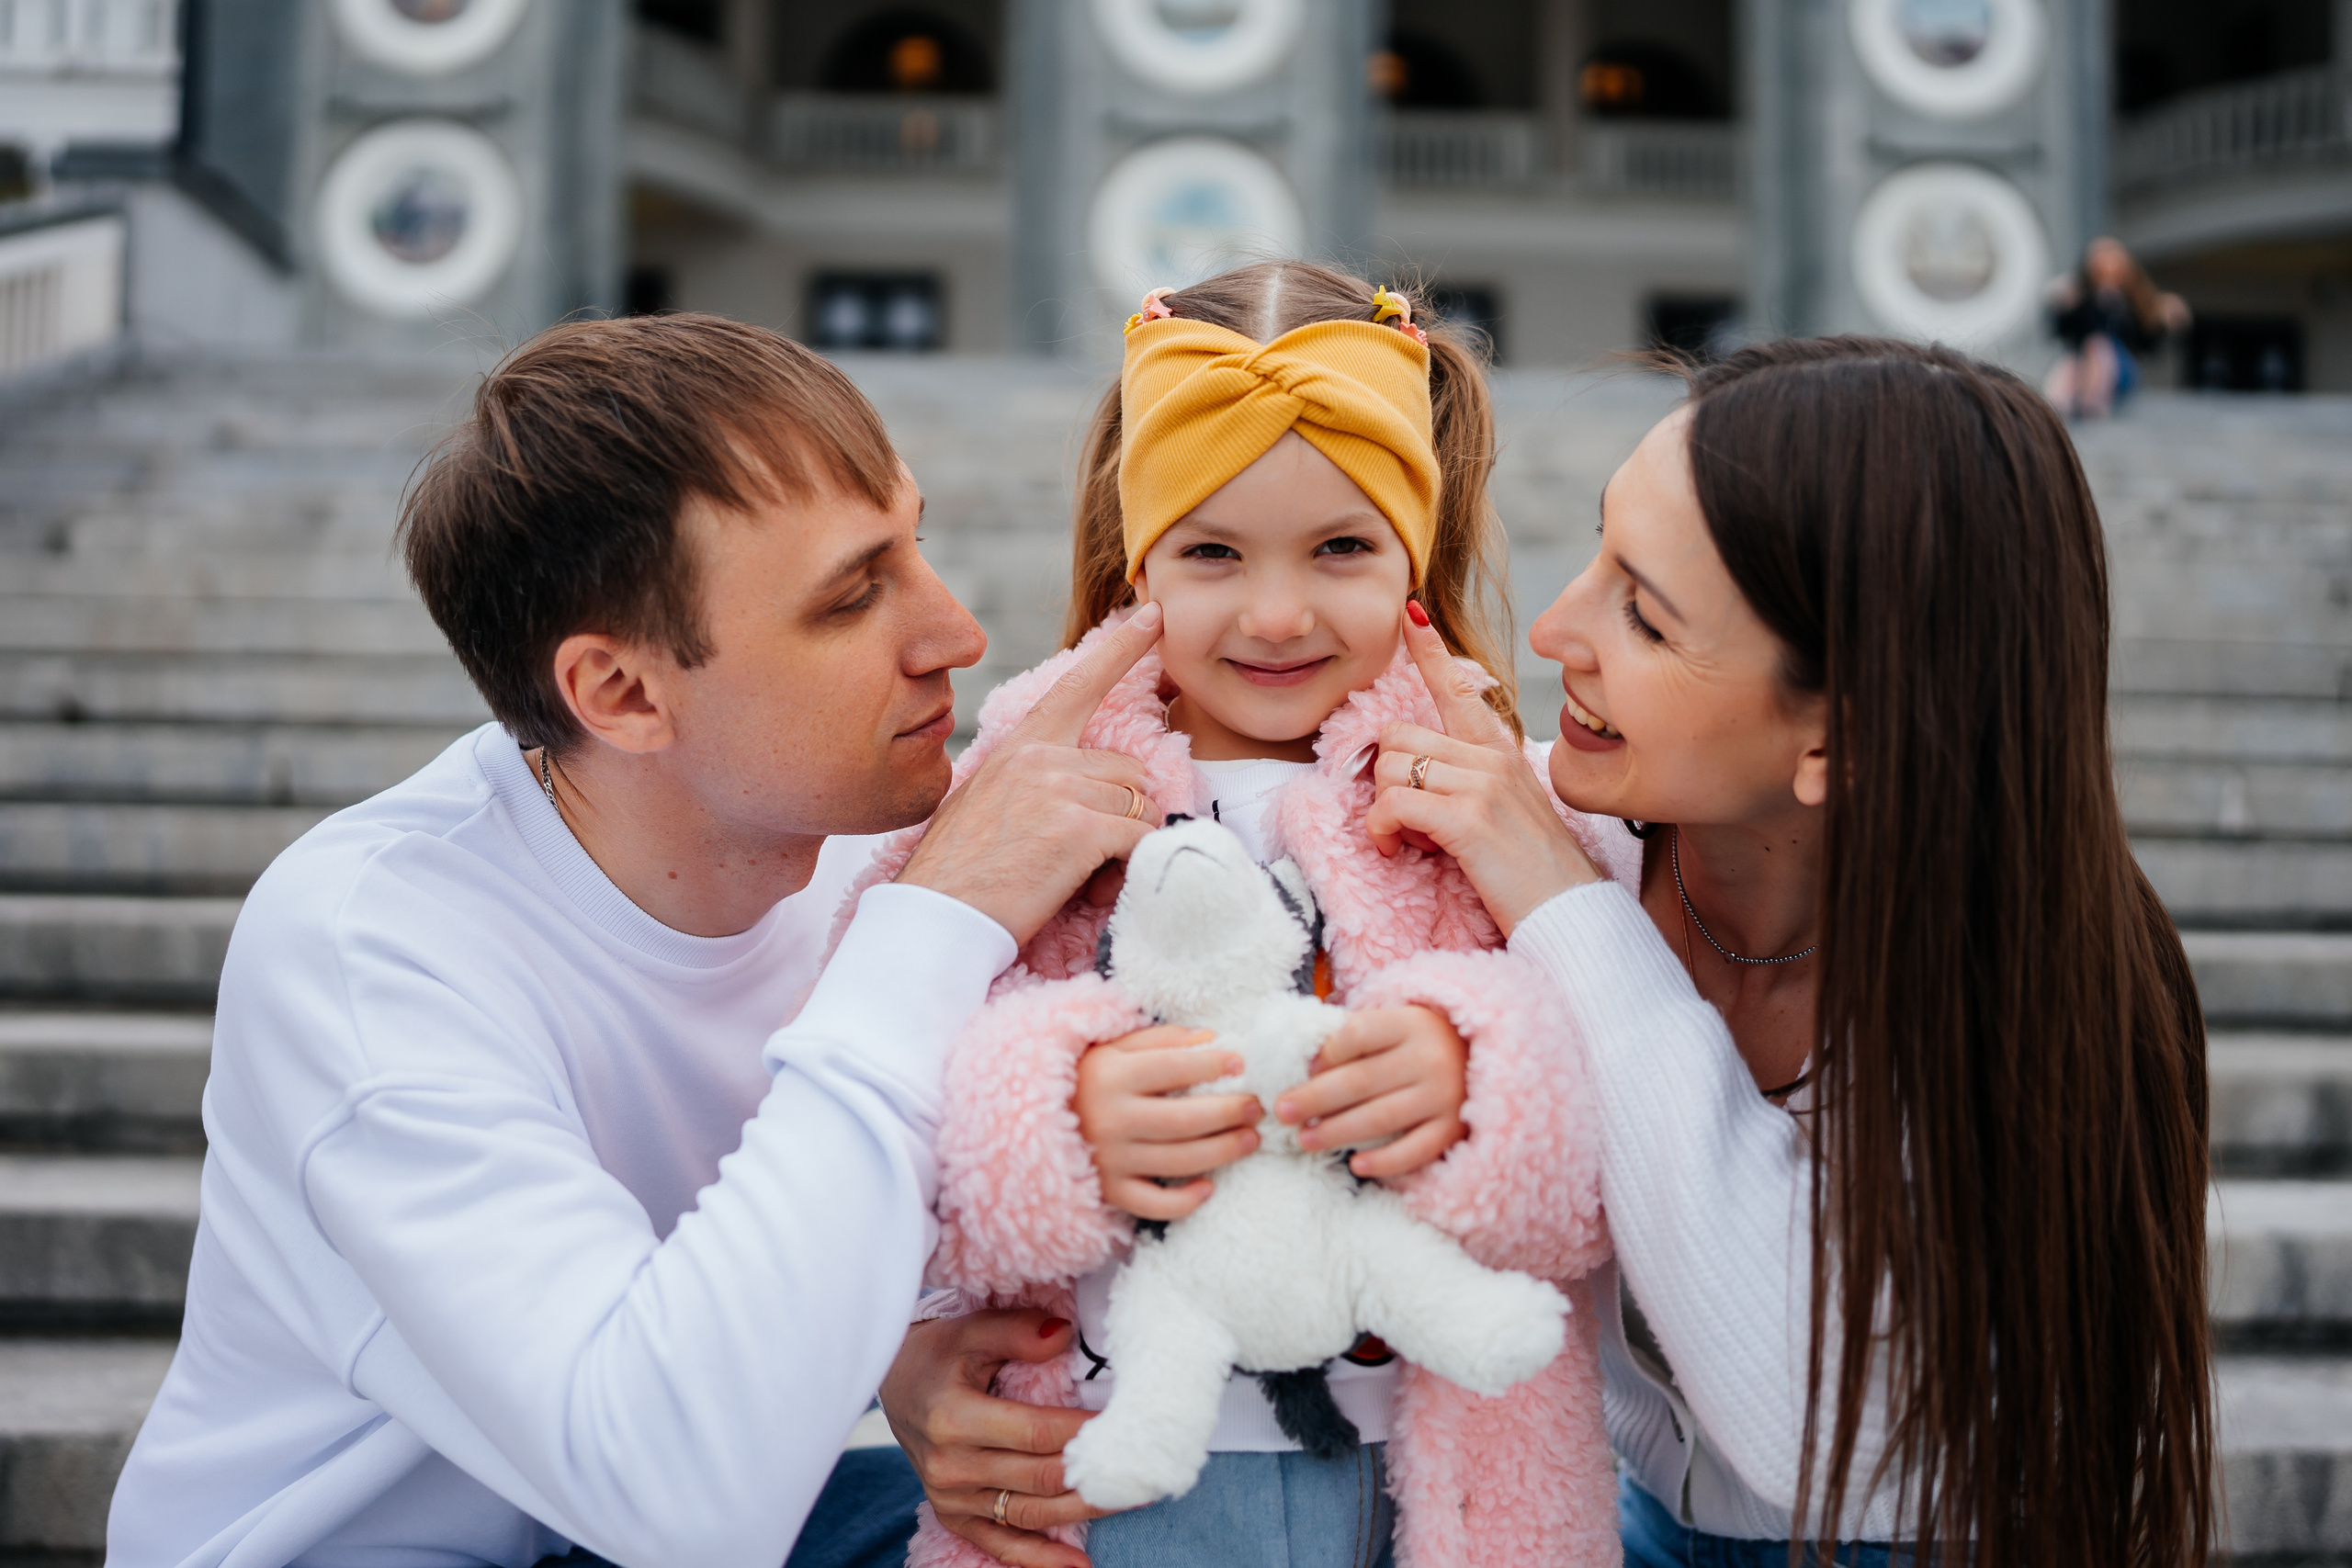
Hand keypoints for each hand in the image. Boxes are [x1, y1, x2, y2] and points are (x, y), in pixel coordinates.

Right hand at [880, 1309, 1107, 1567]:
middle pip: (1040, 1478)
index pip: (1037, 1432)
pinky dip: (1041, 1559)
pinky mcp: (953, 1514)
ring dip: (1085, 1511)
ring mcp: (951, 1496)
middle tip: (1145, 1467)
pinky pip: (1000, 1544)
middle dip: (1097, 1475)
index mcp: (953, 1418)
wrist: (894, 1382)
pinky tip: (1079, 1564)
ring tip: (1132, 1500)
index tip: (1129, 1425)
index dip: (1086, 1432)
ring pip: (1031, 1513)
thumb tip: (1063, 1335)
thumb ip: (1017, 1332)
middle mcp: (951, 1465)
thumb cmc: (939, 1352)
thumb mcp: (971, 1330)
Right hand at [898, 606, 1165, 944]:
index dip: (1123, 649)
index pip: (1078, 686)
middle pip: (1128, 769)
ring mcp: (1061, 789)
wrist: (934, 920)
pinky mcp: (1079, 829)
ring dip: (1126, 843)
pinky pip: (1141, 839)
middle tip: (1087, 856)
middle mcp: (1041, 757)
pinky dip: (1133, 867)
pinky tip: (1096, 887)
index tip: (1154, 615)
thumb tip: (1083, 789)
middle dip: (1123, 812)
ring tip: (1083, 875)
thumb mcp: (986, 804)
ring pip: (1139, 805)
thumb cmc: (959, 876)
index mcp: (1020, 746)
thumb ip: (1033, 781)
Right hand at [1073, 1026, 1261, 1219]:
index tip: (1241, 1064)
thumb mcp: (1110, 1048)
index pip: (1173, 1068)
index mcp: (1109, 1076)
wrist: (1022, 1122)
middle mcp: (1109, 1119)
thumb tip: (1211, 1040)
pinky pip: (1154, 1205)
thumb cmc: (1080, 1079)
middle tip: (1257, 1107)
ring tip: (1250, 1139)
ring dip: (1222, 1151)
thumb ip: (1159, 1040)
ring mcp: (1109, 1161)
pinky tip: (1210, 1186)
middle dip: (1228, 1112)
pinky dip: (1185, 1201)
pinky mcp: (1108, 1193)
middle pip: (1183, 1120)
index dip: (1213, 1065)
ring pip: (1178, 1161)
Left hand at [1274, 1005, 1467, 1178]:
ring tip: (1304, 1140)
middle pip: (1361, 1080)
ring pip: (1380, 1118)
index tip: (1303, 1071)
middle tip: (1282, 1112)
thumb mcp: (1395, 1025)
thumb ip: (1357, 1038)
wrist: (1482, 1058)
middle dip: (1314, 1099)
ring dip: (1336, 1132)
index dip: (1325, 1054)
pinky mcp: (1452, 1129)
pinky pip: (1414, 1150)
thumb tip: (1307, 1069)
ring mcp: (1444, 1096)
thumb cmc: (1419, 1042)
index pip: (1357, 1035)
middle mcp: (1429, 1058)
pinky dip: (1384, 1161)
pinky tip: (1356, 1165)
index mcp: (1410, 1024)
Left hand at [1364, 608, 1601, 934]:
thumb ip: (1473, 782)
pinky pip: (1391, 805)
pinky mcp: (1467, 819)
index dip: (1431, 651)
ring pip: (1389, 768)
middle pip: (1398, 736)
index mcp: (1501, 752)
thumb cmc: (1535, 873)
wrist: (1570, 913)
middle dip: (1387, 779)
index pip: (1461, 690)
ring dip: (1384, 809)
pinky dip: (1381, 830)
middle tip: (1410, 821)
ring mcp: (1481, 785)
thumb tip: (1421, 776)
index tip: (1412, 615)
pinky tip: (1398, 850)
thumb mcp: (1510, 809)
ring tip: (1415, 841)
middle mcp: (1491, 759)